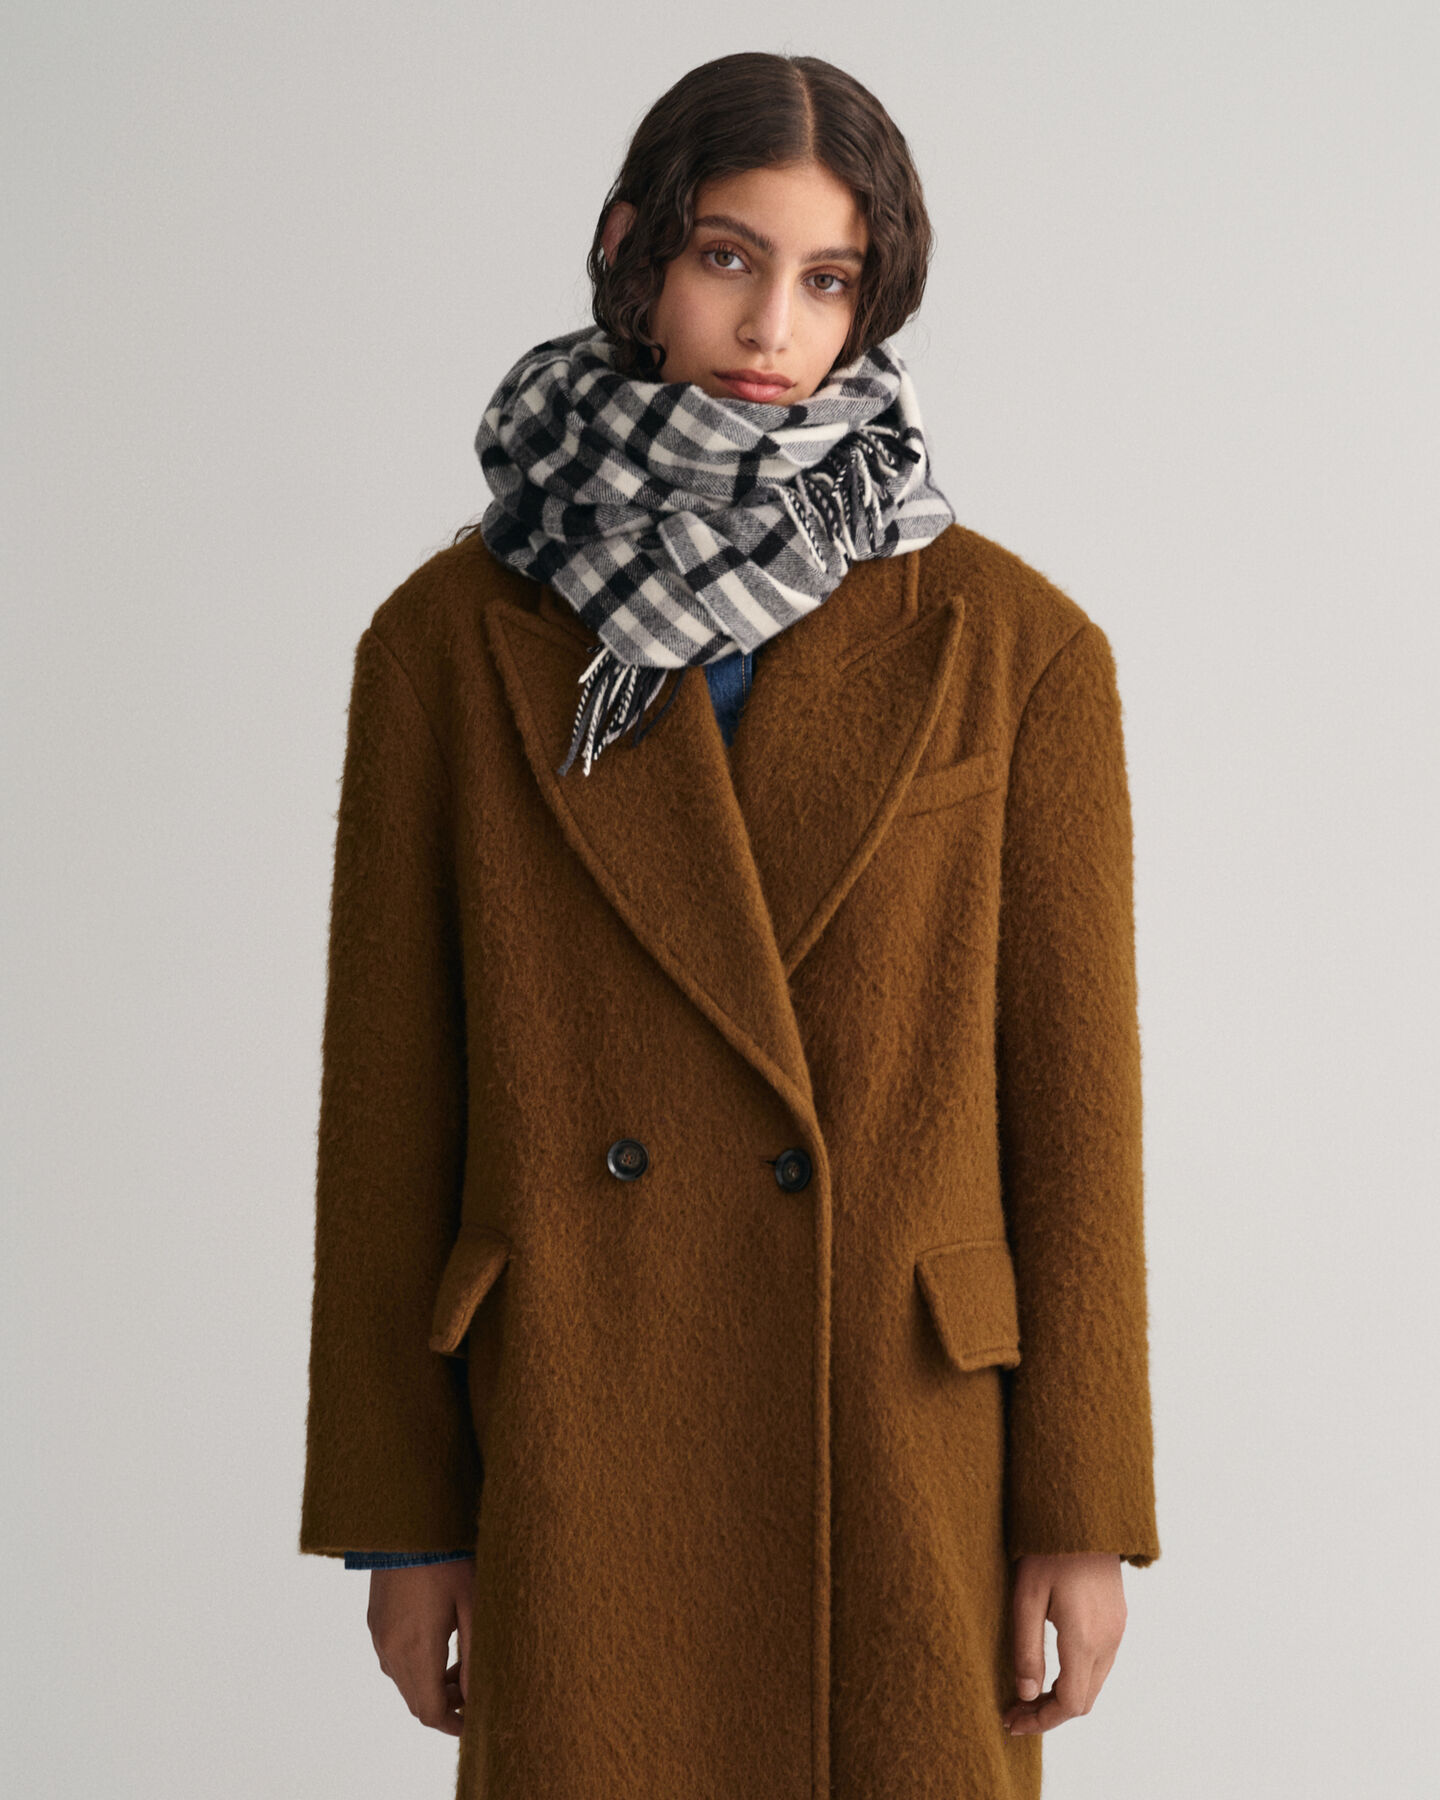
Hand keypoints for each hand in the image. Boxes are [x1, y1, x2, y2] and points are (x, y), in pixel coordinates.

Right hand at [365, 1558, 474, 1735]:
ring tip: (460, 1663)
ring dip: (431, 1685)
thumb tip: (477, 1696)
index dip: (452, 1725)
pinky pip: (393, 1661)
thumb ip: (474, 1656)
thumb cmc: (447, 1558)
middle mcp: (390, 1650)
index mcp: (416, 1649)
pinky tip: (439, 1644)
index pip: (430, 1711)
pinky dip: (416, 1667)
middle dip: (446, 1705)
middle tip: (473, 1689)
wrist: (406, 1521)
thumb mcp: (472, 1605)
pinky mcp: (375, 1622)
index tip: (474, 1723)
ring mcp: (378, 1636)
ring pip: (404, 1683)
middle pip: (416, 1701)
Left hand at [1002, 1552, 1125, 1736]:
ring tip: (1027, 1693)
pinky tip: (1051, 1669)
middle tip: (1014, 1711)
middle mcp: (1108, 1640)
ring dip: (1063, 1696)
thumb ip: (1026, 1649)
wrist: (1084, 1513)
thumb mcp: (1026, 1597)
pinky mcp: (1118, 1619)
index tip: (1011, 1720)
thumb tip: (1026, 1695)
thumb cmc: (1048, 1550)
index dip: (1041, 1720)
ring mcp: (1117, 1630)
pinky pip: (1100, 1663)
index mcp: (1085, 1639)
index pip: (1070, 1704)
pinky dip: (1076, 1677)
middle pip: (1084, 1700)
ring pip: (1093, 1684)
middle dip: (1049, 1713)